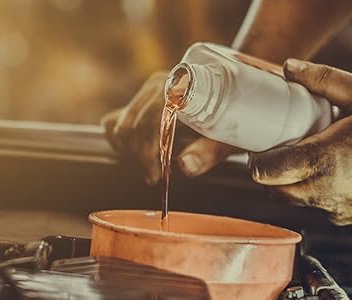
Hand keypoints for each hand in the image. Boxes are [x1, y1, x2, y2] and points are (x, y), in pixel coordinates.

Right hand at [101, 72, 239, 184]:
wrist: (237, 99)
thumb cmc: (235, 120)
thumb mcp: (226, 139)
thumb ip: (206, 152)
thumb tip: (184, 166)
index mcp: (179, 88)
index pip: (150, 119)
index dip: (148, 151)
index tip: (154, 176)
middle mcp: (159, 85)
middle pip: (132, 124)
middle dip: (140, 155)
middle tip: (154, 176)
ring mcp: (147, 91)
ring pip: (120, 124)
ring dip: (130, 149)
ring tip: (151, 165)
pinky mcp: (139, 101)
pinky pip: (115, 121)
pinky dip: (120, 140)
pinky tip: (138, 152)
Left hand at [250, 59, 351, 224]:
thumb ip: (323, 80)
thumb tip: (291, 69)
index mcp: (320, 161)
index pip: (264, 172)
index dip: (256, 160)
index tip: (262, 147)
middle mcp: (323, 192)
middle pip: (275, 191)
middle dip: (271, 173)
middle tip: (281, 151)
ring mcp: (337, 209)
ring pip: (298, 201)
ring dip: (294, 184)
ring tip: (311, 158)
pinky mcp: (351, 218)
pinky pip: (322, 208)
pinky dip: (319, 193)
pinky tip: (338, 172)